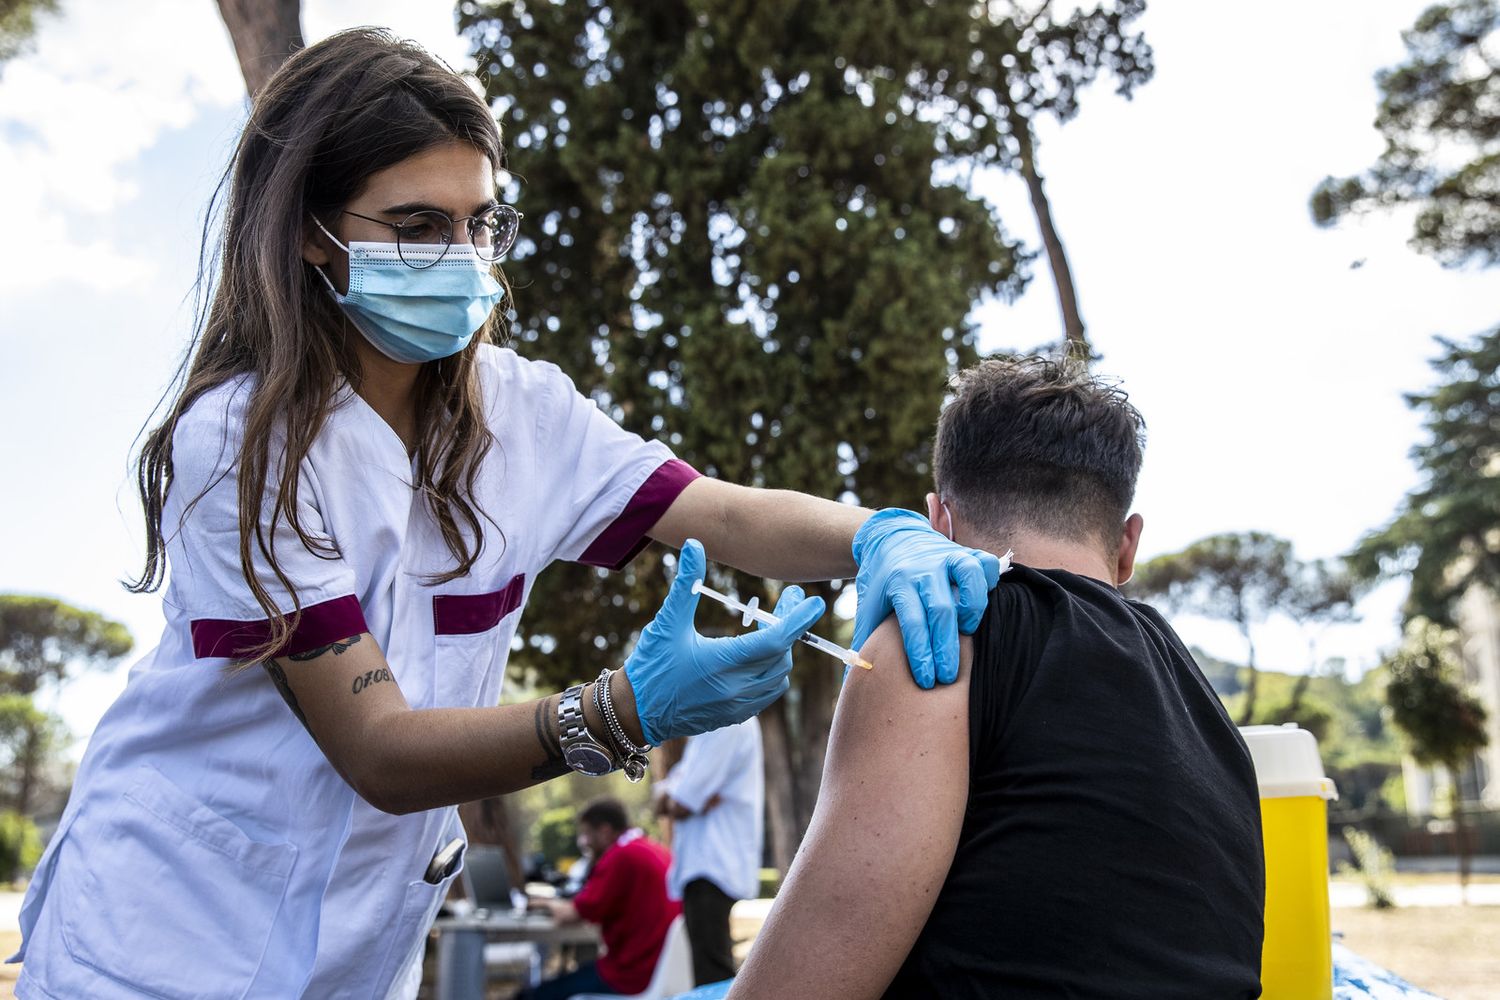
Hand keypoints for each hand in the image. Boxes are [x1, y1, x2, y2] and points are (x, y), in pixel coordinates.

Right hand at [625, 539, 825, 743]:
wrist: (634, 712)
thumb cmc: (650, 665)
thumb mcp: (667, 622)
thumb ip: (686, 583)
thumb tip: (694, 545)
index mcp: (723, 662)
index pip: (775, 639)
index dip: (798, 619)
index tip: (815, 601)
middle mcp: (736, 688)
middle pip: (782, 655)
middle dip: (790, 628)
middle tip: (788, 602)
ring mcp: (736, 706)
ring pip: (778, 677)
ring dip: (782, 652)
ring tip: (773, 627)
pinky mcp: (733, 716)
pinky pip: (766, 693)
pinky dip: (771, 673)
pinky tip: (760, 656)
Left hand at [851, 509, 1000, 688]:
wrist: (891, 538)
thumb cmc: (883, 583)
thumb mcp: (869, 606)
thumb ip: (865, 640)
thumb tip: (855, 682)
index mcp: (898, 582)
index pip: (911, 621)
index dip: (920, 652)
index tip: (926, 679)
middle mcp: (924, 568)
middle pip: (941, 609)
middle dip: (946, 647)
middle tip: (947, 677)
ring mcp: (948, 557)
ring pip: (969, 577)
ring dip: (973, 609)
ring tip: (967, 633)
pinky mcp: (966, 552)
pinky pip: (986, 564)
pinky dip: (990, 582)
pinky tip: (982, 602)